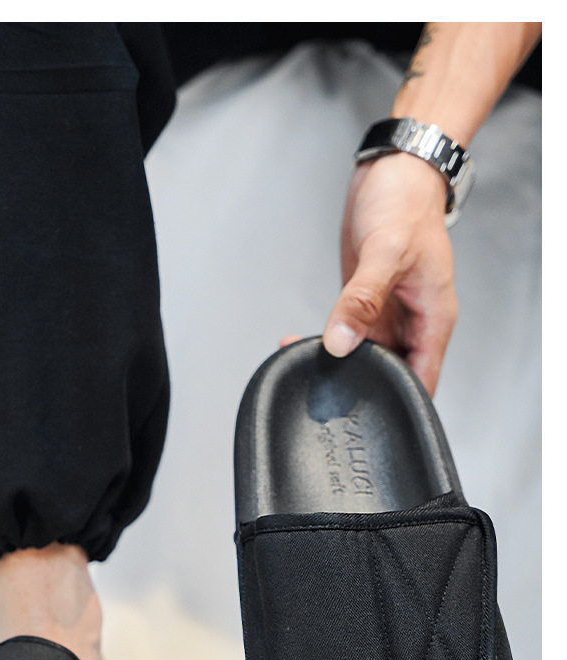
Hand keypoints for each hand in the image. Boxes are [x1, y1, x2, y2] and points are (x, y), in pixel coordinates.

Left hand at [321, 153, 457, 395]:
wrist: (392, 172)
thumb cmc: (405, 204)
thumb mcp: (386, 254)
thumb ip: (362, 301)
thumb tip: (341, 342)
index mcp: (433, 318)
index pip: (422, 379)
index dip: (400, 401)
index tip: (366, 413)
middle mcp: (412, 321)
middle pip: (391, 372)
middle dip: (360, 386)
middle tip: (323, 391)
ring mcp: (388, 313)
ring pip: (366, 355)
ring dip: (338, 364)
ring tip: (303, 366)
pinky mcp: (364, 302)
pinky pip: (347, 332)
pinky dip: (327, 341)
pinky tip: (301, 342)